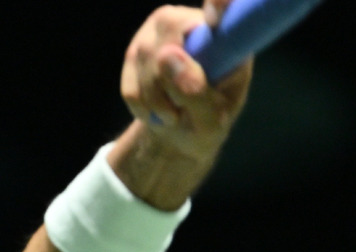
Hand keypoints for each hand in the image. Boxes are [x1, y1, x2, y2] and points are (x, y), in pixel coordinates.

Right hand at [120, 3, 251, 164]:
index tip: (218, 7)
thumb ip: (196, 92)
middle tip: (181, 110)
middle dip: (168, 81)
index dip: (220, 3)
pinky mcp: (136, 48)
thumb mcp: (211, 122)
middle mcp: (192, 21)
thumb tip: (167, 56)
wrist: (180, 133)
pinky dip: (140, 106)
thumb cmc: (206, 123)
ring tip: (172, 113)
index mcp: (225, 37)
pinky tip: (155, 110)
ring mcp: (161, 31)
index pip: (224, 6)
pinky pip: (130, 82)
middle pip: (170, 31)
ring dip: (154, 100)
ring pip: (144, 56)